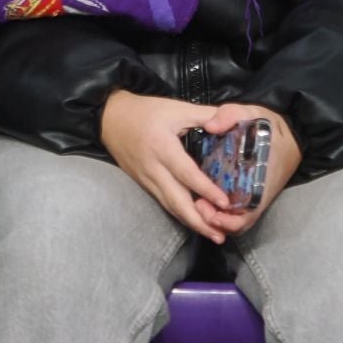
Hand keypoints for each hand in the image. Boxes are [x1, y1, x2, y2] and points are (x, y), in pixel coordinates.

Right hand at [99, 90, 234, 243]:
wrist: (110, 118)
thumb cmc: (145, 111)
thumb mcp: (176, 107)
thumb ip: (205, 115)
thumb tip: (232, 124)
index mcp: (162, 147)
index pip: (186, 173)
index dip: (205, 189)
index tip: (224, 202)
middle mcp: (153, 168)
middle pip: (176, 201)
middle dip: (198, 221)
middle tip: (220, 235)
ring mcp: (146, 179)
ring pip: (170, 207)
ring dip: (191, 223)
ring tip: (213, 235)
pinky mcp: (143, 184)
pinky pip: (164, 203)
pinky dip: (180, 215)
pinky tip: (194, 222)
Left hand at [193, 103, 302, 238]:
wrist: (293, 135)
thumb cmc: (272, 128)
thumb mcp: (254, 114)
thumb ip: (232, 115)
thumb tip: (211, 125)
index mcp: (261, 181)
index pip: (246, 214)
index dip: (226, 219)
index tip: (205, 205)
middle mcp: (259, 195)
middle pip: (238, 224)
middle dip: (215, 221)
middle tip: (198, 205)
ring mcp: (256, 197)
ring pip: (236, 222)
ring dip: (217, 219)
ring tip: (199, 204)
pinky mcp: (252, 195)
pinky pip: (237, 214)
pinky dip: (222, 215)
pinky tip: (206, 201)